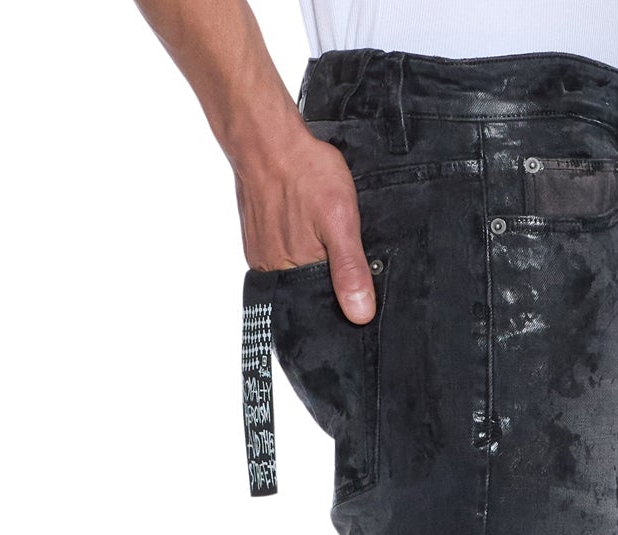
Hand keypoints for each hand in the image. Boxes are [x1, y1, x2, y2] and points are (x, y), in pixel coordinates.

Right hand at [235, 126, 374, 322]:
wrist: (267, 138)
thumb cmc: (303, 173)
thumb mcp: (340, 221)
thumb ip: (350, 269)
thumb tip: (360, 314)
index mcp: (293, 274)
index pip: (325, 305)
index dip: (344, 295)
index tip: (355, 273)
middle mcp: (272, 270)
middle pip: (310, 289)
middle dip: (329, 274)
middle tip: (335, 238)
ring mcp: (262, 255)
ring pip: (298, 270)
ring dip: (314, 257)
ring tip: (320, 229)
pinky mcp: (257, 239)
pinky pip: (284, 253)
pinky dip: (299, 243)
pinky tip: (306, 224)